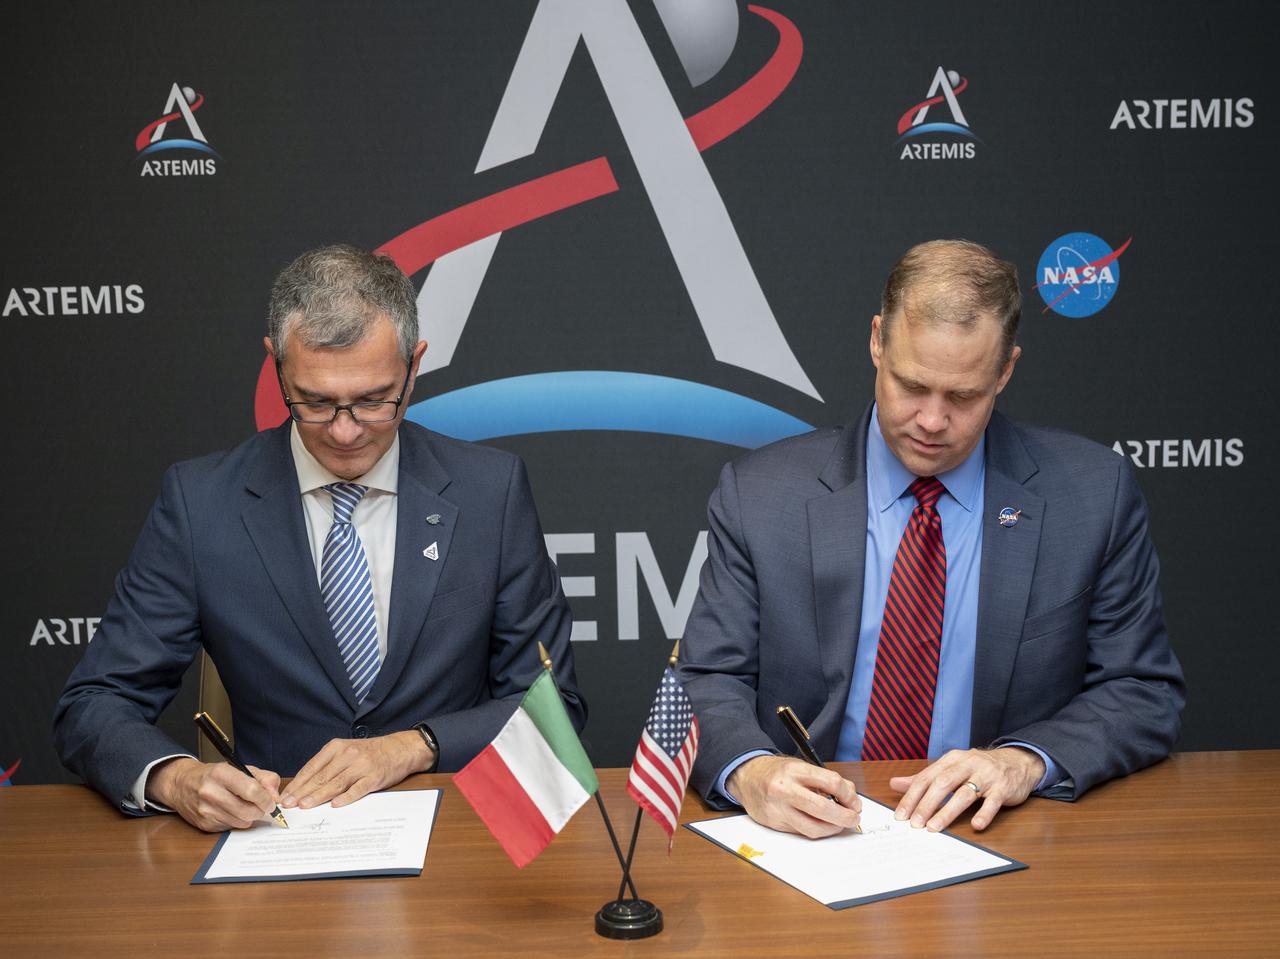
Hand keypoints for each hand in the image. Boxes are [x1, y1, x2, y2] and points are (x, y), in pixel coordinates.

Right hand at [147, 757, 282, 832]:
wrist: (182, 785)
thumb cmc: (215, 775)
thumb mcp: (241, 768)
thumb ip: (264, 778)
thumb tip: (276, 797)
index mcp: (221, 773)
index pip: (252, 790)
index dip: (266, 799)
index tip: (272, 802)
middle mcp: (211, 792)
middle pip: (248, 811)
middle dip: (261, 811)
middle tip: (262, 806)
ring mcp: (206, 810)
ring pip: (242, 822)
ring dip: (250, 817)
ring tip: (246, 806)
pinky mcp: (204, 825)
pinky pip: (231, 828)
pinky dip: (237, 821)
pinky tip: (232, 811)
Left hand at [282, 731, 432, 809]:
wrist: (399, 749)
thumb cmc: (369, 753)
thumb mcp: (346, 751)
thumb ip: (327, 765)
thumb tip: (303, 786)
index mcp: (337, 747)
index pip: (312, 767)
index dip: (297, 783)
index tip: (285, 796)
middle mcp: (348, 755)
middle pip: (321, 776)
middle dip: (302, 792)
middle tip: (288, 804)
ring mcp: (362, 766)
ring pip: (336, 783)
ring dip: (318, 796)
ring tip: (304, 806)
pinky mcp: (374, 777)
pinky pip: (358, 788)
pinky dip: (346, 797)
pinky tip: (335, 805)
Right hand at [727, 755, 860, 837]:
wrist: (746, 776)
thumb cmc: (777, 771)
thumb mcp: (800, 766)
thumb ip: (825, 779)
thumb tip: (850, 797)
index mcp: (795, 770)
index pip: (831, 783)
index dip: (849, 795)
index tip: (855, 802)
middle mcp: (785, 789)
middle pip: (823, 809)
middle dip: (845, 817)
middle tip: (854, 818)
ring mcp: (778, 808)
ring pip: (812, 828)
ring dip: (832, 829)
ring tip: (839, 825)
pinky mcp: (774, 823)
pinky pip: (801, 832)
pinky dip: (815, 830)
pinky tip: (821, 825)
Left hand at [889, 747, 1044, 831]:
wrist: (1018, 762)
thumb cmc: (979, 768)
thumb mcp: (951, 768)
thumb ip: (925, 777)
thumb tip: (895, 784)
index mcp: (951, 760)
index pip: (927, 777)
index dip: (912, 796)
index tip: (901, 815)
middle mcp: (968, 764)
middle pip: (943, 784)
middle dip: (927, 804)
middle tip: (915, 824)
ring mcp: (987, 775)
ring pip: (965, 793)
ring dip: (948, 811)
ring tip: (935, 827)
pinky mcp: (1003, 788)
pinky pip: (993, 801)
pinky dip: (984, 813)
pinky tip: (975, 825)